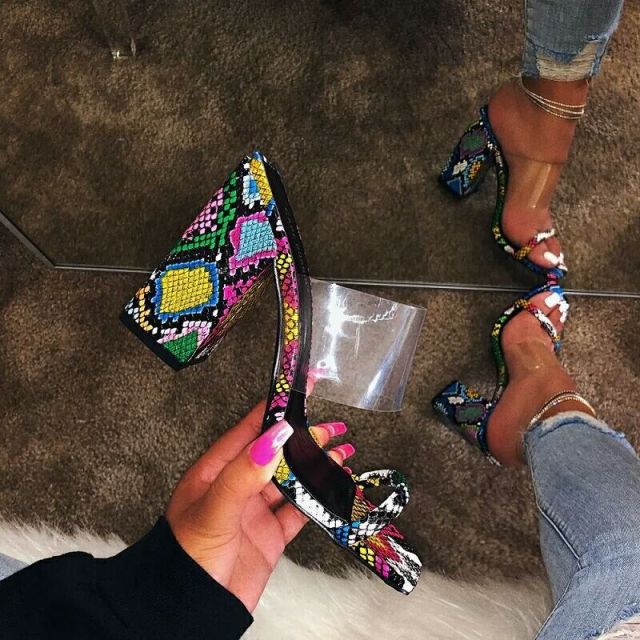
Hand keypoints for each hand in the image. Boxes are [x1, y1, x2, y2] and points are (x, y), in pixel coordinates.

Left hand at [166, 402, 352, 611]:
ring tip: (343, 452)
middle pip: (277, 452)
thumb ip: (244, 474)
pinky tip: (335, 487)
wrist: (189, 612)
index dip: (276, 409)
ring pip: (291, 479)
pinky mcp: (269, 536)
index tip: (299, 390)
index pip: (250, 429)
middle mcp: (237, 486)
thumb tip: (274, 437)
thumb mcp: (214, 511)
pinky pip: (300, 510)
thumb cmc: (186, 560)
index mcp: (217, 471)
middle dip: (305, 437)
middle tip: (332, 428)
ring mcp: (254, 511)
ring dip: (316, 466)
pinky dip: (319, 499)